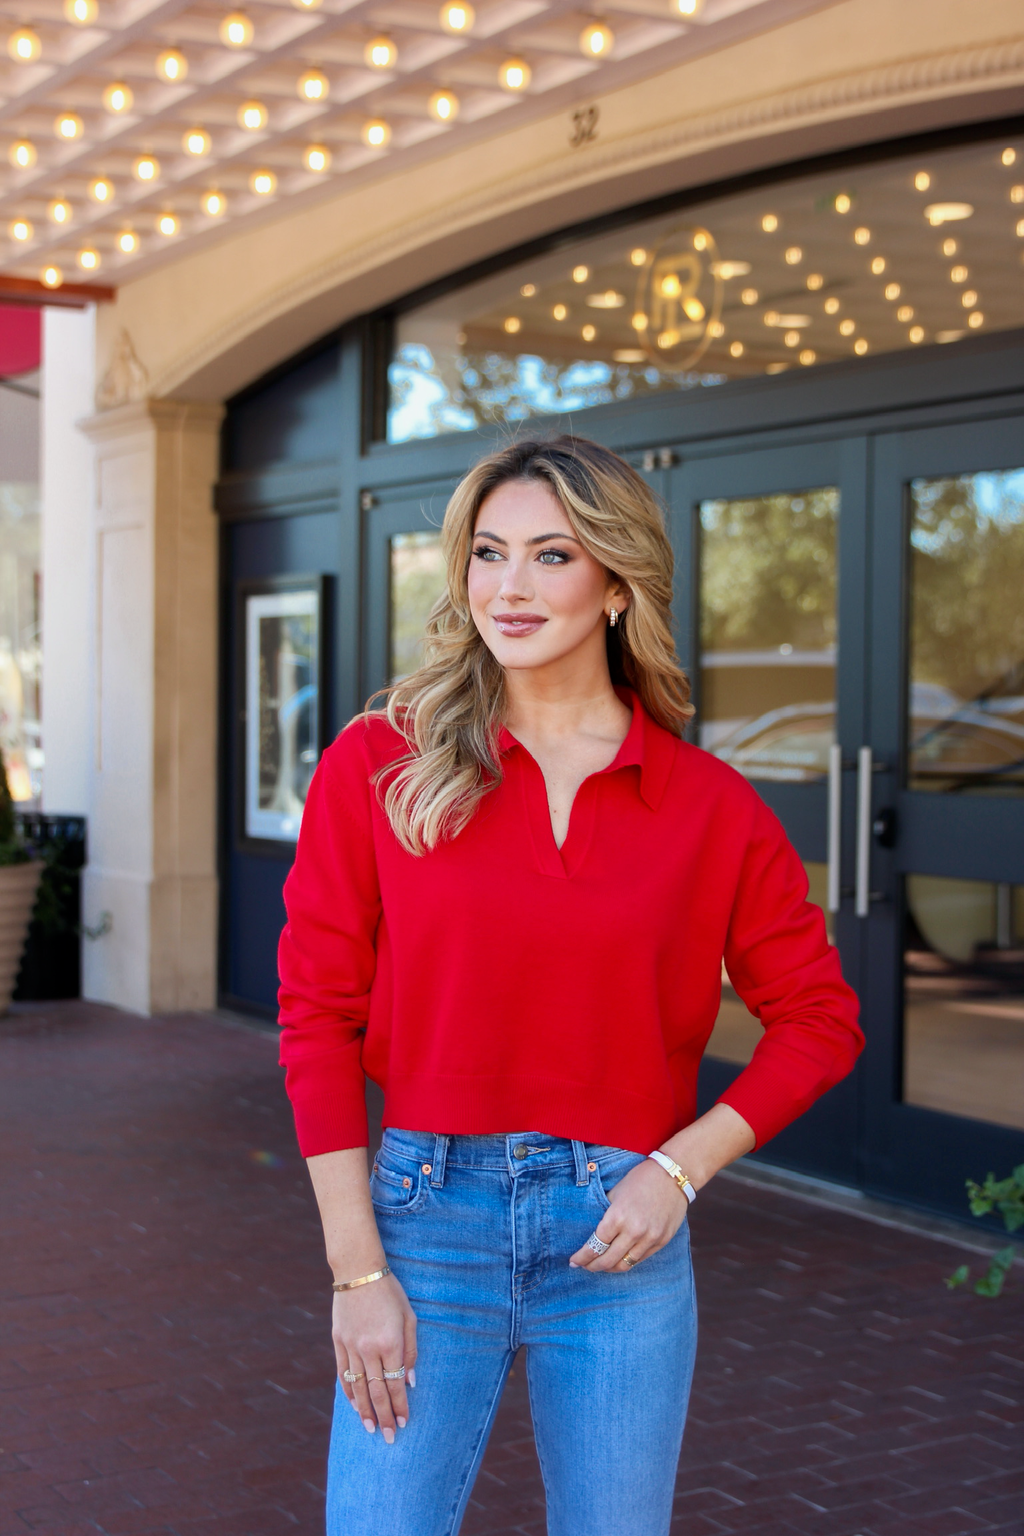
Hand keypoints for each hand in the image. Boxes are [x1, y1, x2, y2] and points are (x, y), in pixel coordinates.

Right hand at [333, 1272, 417, 1442]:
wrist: (359, 1272)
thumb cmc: (390, 1292)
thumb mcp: (409, 1317)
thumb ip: (411, 1351)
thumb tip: (409, 1381)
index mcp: (390, 1343)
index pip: (396, 1384)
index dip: (400, 1406)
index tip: (403, 1423)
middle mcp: (369, 1349)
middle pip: (376, 1391)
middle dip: (384, 1417)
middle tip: (388, 1437)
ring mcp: (351, 1346)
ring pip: (357, 1387)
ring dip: (364, 1411)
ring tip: (370, 1429)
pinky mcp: (338, 1342)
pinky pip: (343, 1373)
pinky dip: (348, 1392)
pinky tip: (354, 1406)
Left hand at [569, 1157, 687, 1272]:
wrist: (672, 1176)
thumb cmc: (640, 1180)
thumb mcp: (616, 1193)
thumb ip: (605, 1216)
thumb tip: (593, 1234)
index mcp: (618, 1217)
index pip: (595, 1246)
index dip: (582, 1257)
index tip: (573, 1261)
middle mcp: (634, 1232)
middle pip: (608, 1260)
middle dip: (592, 1266)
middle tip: (583, 1266)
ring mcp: (650, 1238)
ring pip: (625, 1265)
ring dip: (609, 1268)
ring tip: (600, 1265)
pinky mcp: (662, 1241)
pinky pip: (640, 1259)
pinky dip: (627, 1261)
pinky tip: (619, 1259)